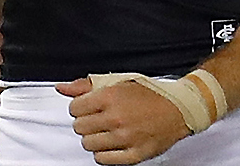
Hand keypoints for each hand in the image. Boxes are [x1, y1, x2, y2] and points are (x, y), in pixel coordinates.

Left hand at [58, 77, 188, 164]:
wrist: (177, 110)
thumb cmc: (148, 95)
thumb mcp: (117, 81)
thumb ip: (85, 85)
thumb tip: (62, 88)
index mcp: (110, 97)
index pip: (74, 108)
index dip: (80, 108)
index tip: (89, 108)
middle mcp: (116, 117)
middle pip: (79, 127)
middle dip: (86, 123)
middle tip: (99, 119)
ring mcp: (125, 138)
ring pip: (88, 144)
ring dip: (94, 138)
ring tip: (107, 131)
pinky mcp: (134, 154)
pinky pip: (103, 159)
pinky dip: (104, 153)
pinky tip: (112, 143)